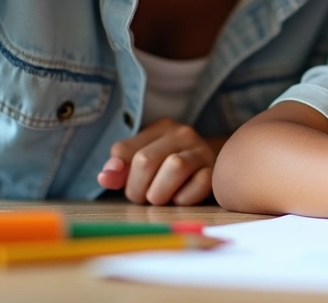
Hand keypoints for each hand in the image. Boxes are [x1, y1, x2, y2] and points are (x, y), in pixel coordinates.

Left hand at [97, 118, 218, 204]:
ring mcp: (202, 151)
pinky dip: (184, 198)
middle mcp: (183, 134)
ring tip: (161, 198)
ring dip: (160, 193)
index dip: (119, 175)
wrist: (222, 166)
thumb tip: (105, 177)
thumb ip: (121, 170)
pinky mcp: (217, 171)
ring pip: (174, 167)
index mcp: (160, 128)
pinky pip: (198, 185)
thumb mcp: (143, 163)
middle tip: (144, 197)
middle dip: (137, 189)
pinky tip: (181, 199)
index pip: (123, 150)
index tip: (125, 185)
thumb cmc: (171, 169)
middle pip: (145, 161)